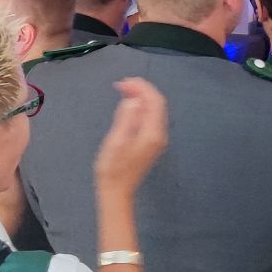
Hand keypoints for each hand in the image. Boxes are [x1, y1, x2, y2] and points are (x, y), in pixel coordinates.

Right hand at [93, 78, 168, 194]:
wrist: (116, 190)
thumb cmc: (113, 168)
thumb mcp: (116, 141)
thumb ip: (126, 119)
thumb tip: (133, 100)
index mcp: (152, 133)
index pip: (154, 102)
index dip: (142, 87)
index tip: (124, 81)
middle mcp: (158, 135)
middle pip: (156, 104)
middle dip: (141, 90)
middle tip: (121, 84)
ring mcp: (156, 140)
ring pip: (153, 110)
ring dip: (141, 97)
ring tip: (123, 90)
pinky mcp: (150, 143)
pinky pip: (149, 118)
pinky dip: (140, 108)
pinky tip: (128, 105)